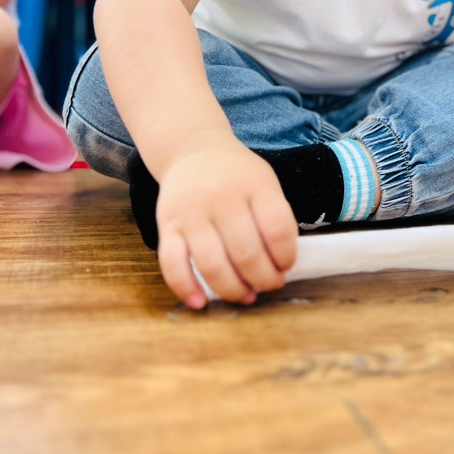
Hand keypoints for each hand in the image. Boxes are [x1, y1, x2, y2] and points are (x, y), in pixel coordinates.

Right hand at [155, 135, 298, 307]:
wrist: (193, 150)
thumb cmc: (236, 175)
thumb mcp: (264, 182)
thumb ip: (275, 218)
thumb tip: (279, 267)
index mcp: (254, 184)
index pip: (277, 229)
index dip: (286, 256)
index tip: (286, 265)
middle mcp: (221, 197)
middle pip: (246, 252)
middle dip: (263, 279)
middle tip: (269, 284)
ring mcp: (191, 213)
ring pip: (211, 264)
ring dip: (232, 290)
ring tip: (246, 295)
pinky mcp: (167, 226)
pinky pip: (172, 264)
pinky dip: (185, 289)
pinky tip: (200, 302)